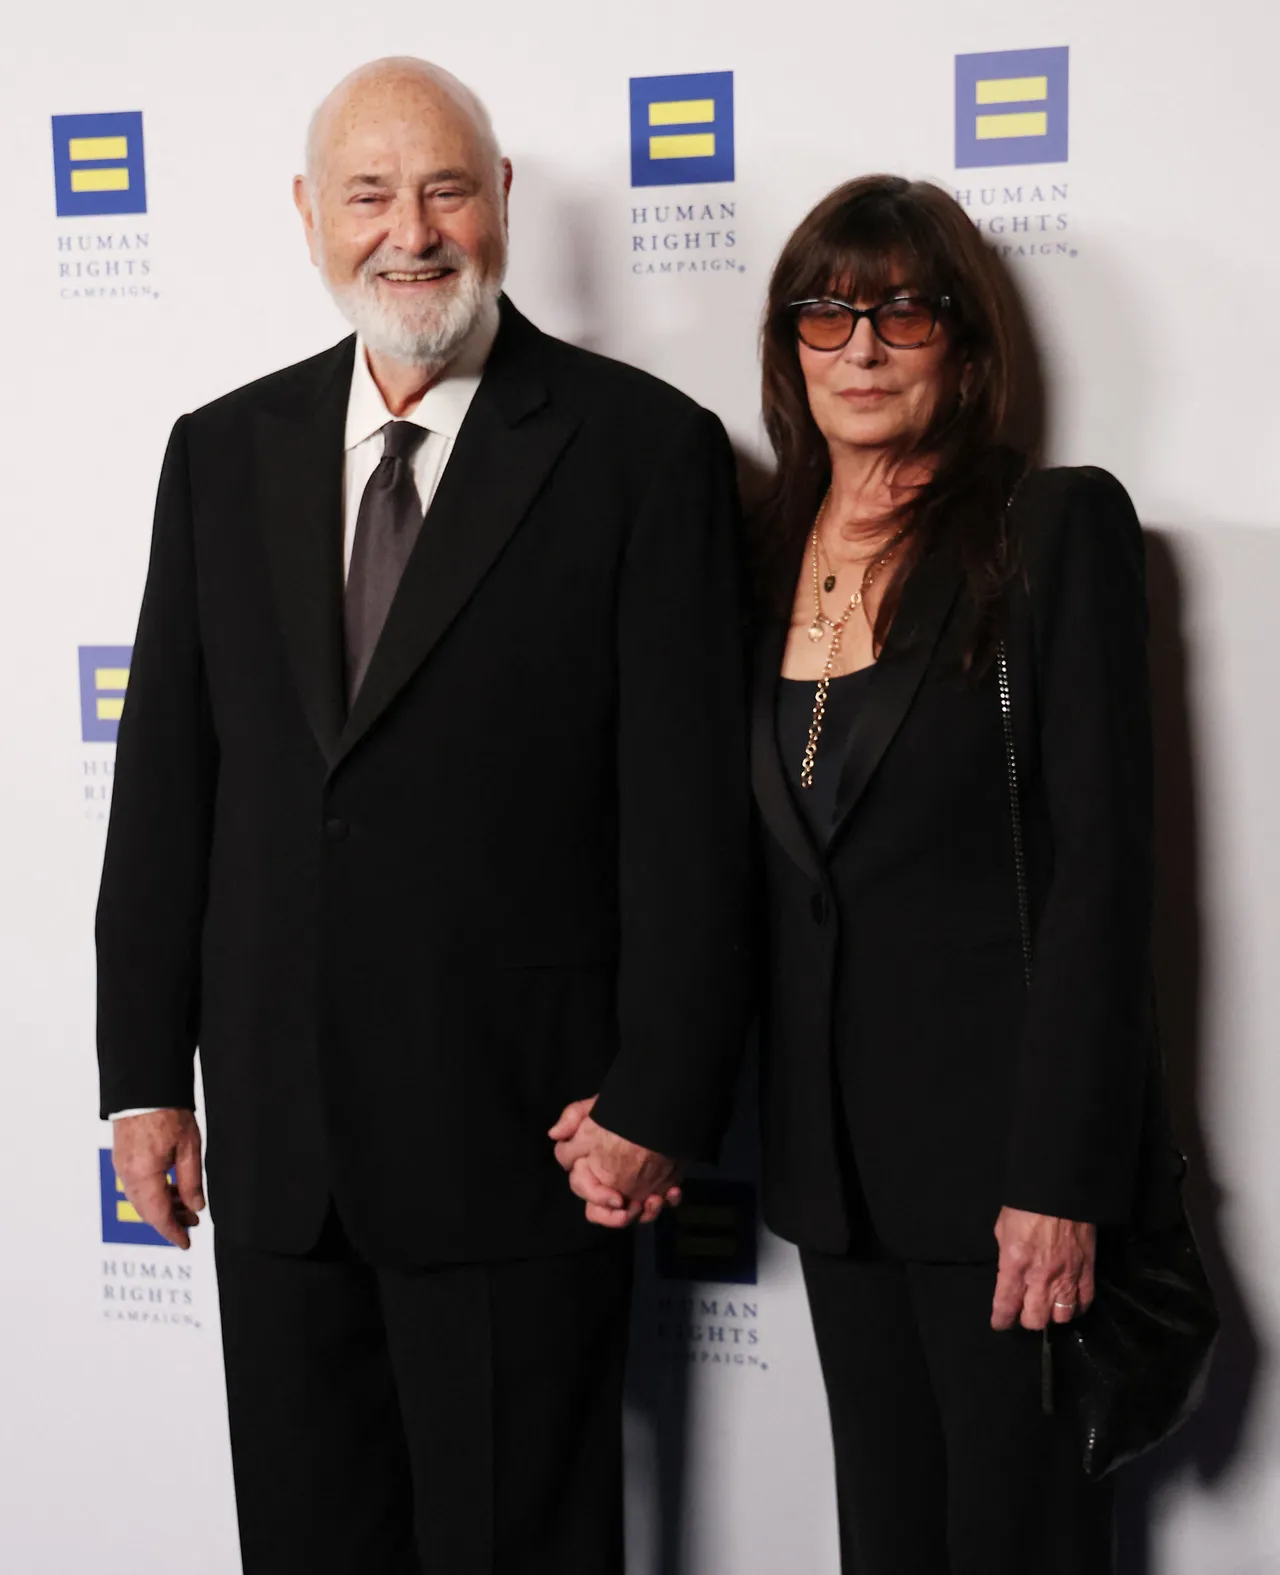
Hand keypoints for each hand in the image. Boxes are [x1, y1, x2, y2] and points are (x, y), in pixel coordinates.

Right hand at [113, 1109, 204, 1249]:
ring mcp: (122, 1166)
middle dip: (170, 1220)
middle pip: (147, 1210)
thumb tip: (196, 1206)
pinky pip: (136, 1186)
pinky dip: (153, 1193)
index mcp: (144, 1175)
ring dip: (163, 1206)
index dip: (172, 1232)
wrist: (145, 1087)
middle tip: (193, 1222)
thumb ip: (191, 1181)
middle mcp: (128, 1174)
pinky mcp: (122, 1158)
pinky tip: (170, 1189)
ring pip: (141, 1199)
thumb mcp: (188, 1148)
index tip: (185, 1243)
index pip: (158, 1216)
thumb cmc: (168, 1112)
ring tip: (186, 1205)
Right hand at [548, 1097, 681, 1228]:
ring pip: (633, 1214)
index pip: (583, 1189)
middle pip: (603, 1211)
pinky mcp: (658, 1184)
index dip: (596, 1196)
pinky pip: (662, 1201)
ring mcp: (634, 1186)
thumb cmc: (624, 1107)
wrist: (660, 1105)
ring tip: (656, 1199)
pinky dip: (668, 1200)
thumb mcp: (597, 1107)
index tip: (616, 1198)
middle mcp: (609, 1182)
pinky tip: (673, 1191)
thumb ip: (573, 1117)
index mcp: (591, 1167)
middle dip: (616, 1217)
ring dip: (645, 1212)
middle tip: (632, 1207)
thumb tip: (553, 1134)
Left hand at [991, 1206, 1095, 1331]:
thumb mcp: (1003, 1228)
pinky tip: (1069, 1304)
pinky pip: (1084, 1302)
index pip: (1006, 1305)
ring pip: (1060, 1317)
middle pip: (1035, 1319)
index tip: (1000, 1323)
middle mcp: (1040, 1277)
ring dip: (1052, 1315)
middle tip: (1024, 1311)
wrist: (1062, 1191)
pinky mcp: (1087, 1272)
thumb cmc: (1027, 1205)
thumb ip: (1006, 1255)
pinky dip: (1076, 1308)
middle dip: (1027, 1319)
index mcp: (1015, 1265)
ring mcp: (1066, 1277)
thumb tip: (1009, 1272)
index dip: (1002, 1319)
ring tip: (1048, 1307)